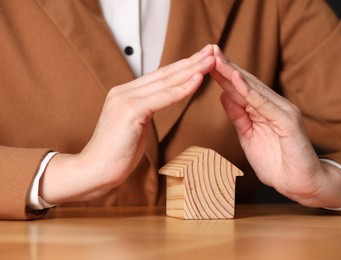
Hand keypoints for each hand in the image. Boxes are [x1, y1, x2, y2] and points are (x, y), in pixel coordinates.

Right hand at [39, 45, 215, 204]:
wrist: (94, 170)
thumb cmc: (116, 153)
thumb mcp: (135, 126)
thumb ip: (145, 110)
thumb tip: (160, 103)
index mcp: (126, 94)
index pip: (160, 77)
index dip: (182, 67)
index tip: (201, 59)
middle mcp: (124, 91)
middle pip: (165, 74)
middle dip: (191, 62)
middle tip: (212, 51)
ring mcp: (125, 99)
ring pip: (166, 82)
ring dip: (191, 70)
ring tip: (210, 60)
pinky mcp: (130, 111)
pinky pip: (162, 98)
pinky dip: (182, 89)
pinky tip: (198, 80)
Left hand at [211, 45, 340, 207]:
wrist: (300, 184)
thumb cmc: (276, 163)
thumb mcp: (248, 137)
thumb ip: (238, 116)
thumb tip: (223, 95)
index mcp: (263, 109)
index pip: (240, 88)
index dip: (223, 75)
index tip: (205, 61)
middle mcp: (274, 105)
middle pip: (245, 83)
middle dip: (226, 67)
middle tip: (208, 49)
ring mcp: (282, 111)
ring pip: (253, 89)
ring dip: (233, 73)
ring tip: (217, 58)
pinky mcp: (288, 120)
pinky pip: (263, 104)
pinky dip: (248, 91)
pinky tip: (234, 79)